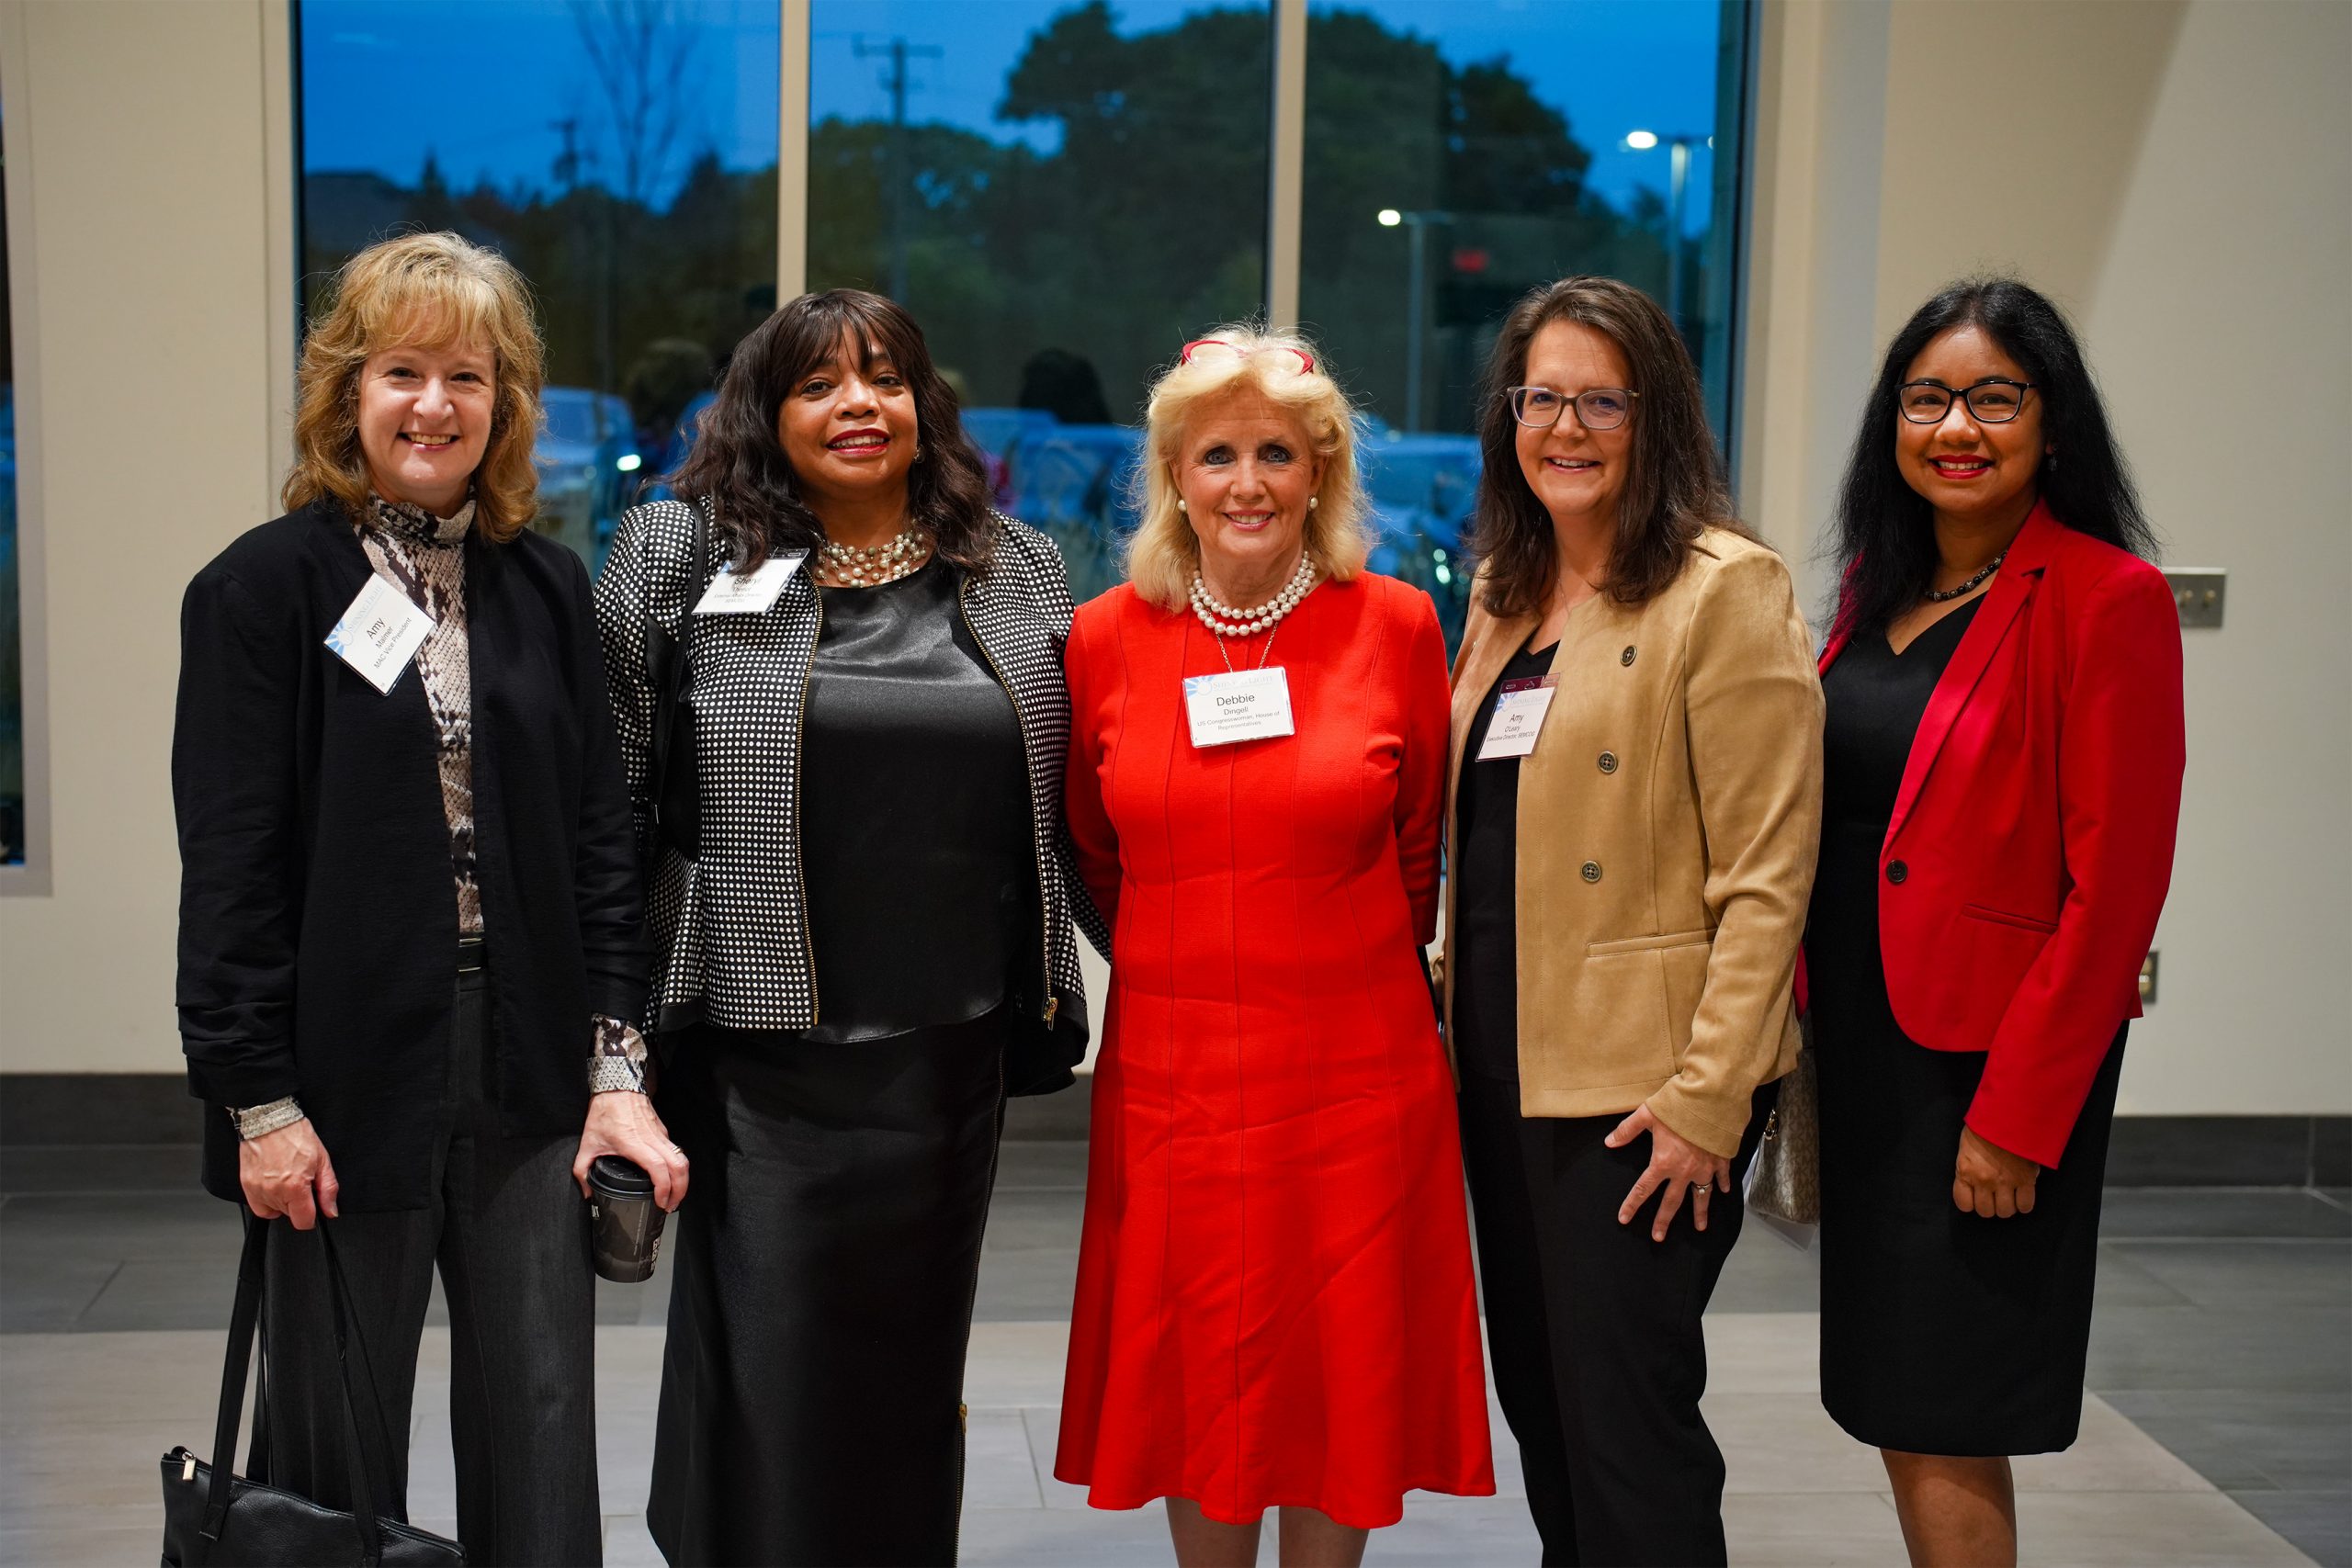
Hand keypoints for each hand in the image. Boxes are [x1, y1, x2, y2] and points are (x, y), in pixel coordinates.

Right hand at [239, 1119, 338, 1229]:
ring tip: (286, 1179)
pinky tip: (274, 1185)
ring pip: (274, 1211)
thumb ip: (328, 1189)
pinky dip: (267, 1201)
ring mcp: (258, 1190)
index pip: (303, 1221)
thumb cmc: (296, 1136)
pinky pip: (258, 1207)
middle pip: (289, 1216)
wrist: (270, 1121)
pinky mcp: (247, 1186)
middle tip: (300, 1182)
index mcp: (295, 1187)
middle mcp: (274, 1192)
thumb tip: (330, 1211)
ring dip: (282, 1201)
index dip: (312, 1217)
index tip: (313, 1206)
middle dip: (298, 1203)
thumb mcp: (322, 1160)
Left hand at [574, 1092, 689, 1210]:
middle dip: (680, 1190)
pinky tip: (669, 1176)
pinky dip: (677, 1167)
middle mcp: (652, 1139)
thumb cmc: (604, 1112)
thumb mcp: (587, 1144)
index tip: (661, 1202)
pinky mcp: (663, 1131)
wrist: (617, 1086)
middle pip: (679, 1166)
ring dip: (683, 1179)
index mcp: (634, 1144)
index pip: (658, 1168)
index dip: (664, 1188)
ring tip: (674, 1195)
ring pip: (682, 1159)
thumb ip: (582, 1171)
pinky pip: (676, 1151)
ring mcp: (660, 1134)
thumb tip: (587, 1191)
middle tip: (672, 1205)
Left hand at [1606, 1103, 1734, 1240]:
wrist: (1710, 1100)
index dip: (1632, 1205)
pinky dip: (1723, 1185)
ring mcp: (1704, 1168)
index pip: (1642, 1189)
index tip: (1624, 1219)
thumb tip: (1609, 1142)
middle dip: (1664, 1221)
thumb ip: (1627, 1130)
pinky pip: (1722, 1177)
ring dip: (1700, 1213)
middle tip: (1658, 1237)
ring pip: (1701, 1196)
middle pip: (1672, 1202)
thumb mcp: (1646, 1114)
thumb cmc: (1677, 1107)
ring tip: (1700, 1228)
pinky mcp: (1720, 1160)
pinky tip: (1724, 1192)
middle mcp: (1684, 1171)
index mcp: (1663, 1162)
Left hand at [1953, 1125, 2037, 1217]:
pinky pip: (2025, 1205)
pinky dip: (2024, 1205)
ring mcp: (2005, 1182)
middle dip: (1991, 1206)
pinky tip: (2023, 1196)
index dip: (1971, 1203)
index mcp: (1965, 1171)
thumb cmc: (1985, 1128)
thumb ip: (1970, 1169)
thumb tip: (1975, 1185)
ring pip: (2005, 1212)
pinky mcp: (2025, 1179)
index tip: (1977, 1197)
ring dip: (2008, 1207)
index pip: (1963, 1204)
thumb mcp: (1967, 1149)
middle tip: (1996, 1196)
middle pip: (1986, 1212)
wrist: (2007, 1115)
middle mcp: (1983, 1180)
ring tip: (2010, 1196)